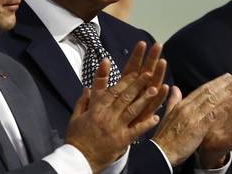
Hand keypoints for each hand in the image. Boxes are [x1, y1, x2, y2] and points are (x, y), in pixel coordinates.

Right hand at [65, 42, 168, 172]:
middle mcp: (107, 115)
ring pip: (132, 110)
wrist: (78, 159)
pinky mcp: (122, 140)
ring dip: (144, 99)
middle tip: (148, 73)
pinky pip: (136, 130)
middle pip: (125, 96)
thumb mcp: (76, 117)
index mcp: (96, 109)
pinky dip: (146, 124)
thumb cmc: (76, 139)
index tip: (134, 71)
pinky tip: (155, 117)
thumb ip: (83, 102)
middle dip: (137, 84)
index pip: (112, 90)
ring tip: (155, 89)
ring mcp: (115, 127)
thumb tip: (87, 88)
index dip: (124, 80)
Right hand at [151, 72, 231, 165]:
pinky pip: (213, 114)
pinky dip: (223, 106)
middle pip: (208, 92)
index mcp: (182, 105)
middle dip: (224, 83)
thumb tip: (174, 88)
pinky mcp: (197, 127)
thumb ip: (173, 101)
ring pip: (212, 100)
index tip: (226, 76)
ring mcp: (193, 116)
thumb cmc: (165, 137)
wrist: (161, 152)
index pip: (201, 90)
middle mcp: (188, 107)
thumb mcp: (167, 115)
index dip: (215, 82)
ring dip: (227, 91)